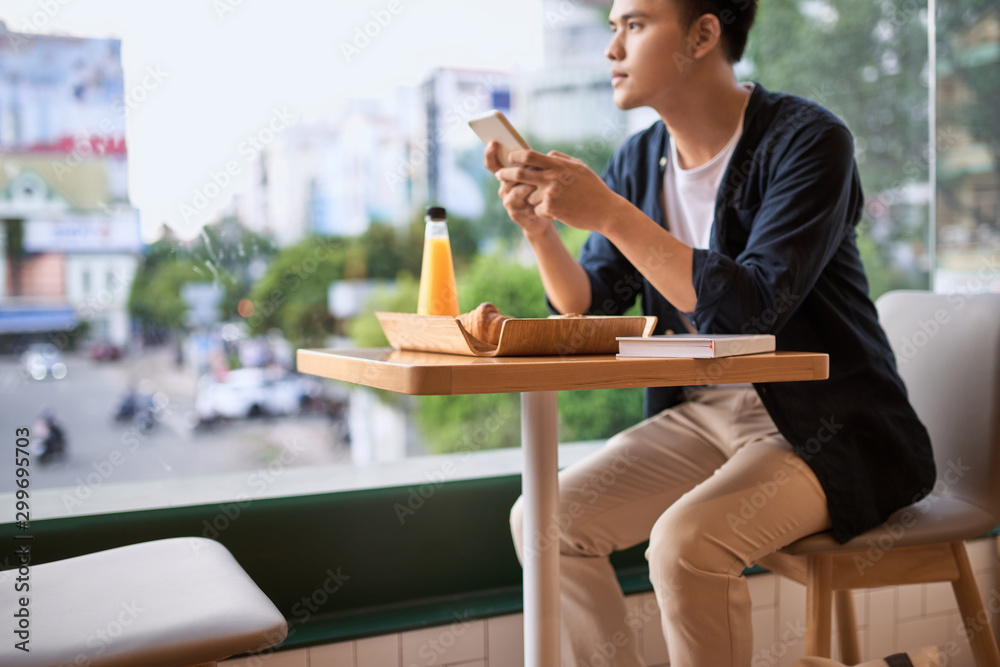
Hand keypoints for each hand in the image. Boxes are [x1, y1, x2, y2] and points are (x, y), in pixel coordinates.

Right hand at [484, 141, 553, 238]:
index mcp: (506, 176)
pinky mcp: (515, 214)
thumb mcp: (536, 174)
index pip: (492, 163)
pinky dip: (534, 199)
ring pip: (514, 190)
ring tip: (542, 183)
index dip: (490, 153)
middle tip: (534, 166)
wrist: (547, 214)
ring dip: (529, 185)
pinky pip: (523, 204)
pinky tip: (544, 197)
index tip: (493, 142)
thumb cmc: (542, 190)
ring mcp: (508, 202)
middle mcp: (503, 188)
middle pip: (504, 176)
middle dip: (519, 170)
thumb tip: (529, 153)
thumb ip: (529, 165)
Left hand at [494, 149, 621, 233]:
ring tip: (550, 201)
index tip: (510, 158)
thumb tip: (546, 153)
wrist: (605, 211)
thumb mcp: (580, 167)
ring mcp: (550, 194)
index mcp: (558, 164)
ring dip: (532, 198)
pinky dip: (543, 211)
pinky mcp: (550, 209)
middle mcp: (552, 177)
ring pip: (528, 194)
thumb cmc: (593, 188)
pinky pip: (536, 209)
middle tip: (500, 175)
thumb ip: (561, 159)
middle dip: (506, 174)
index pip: (528, 156)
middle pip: (519, 173)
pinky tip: (557, 211)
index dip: (515, 156)